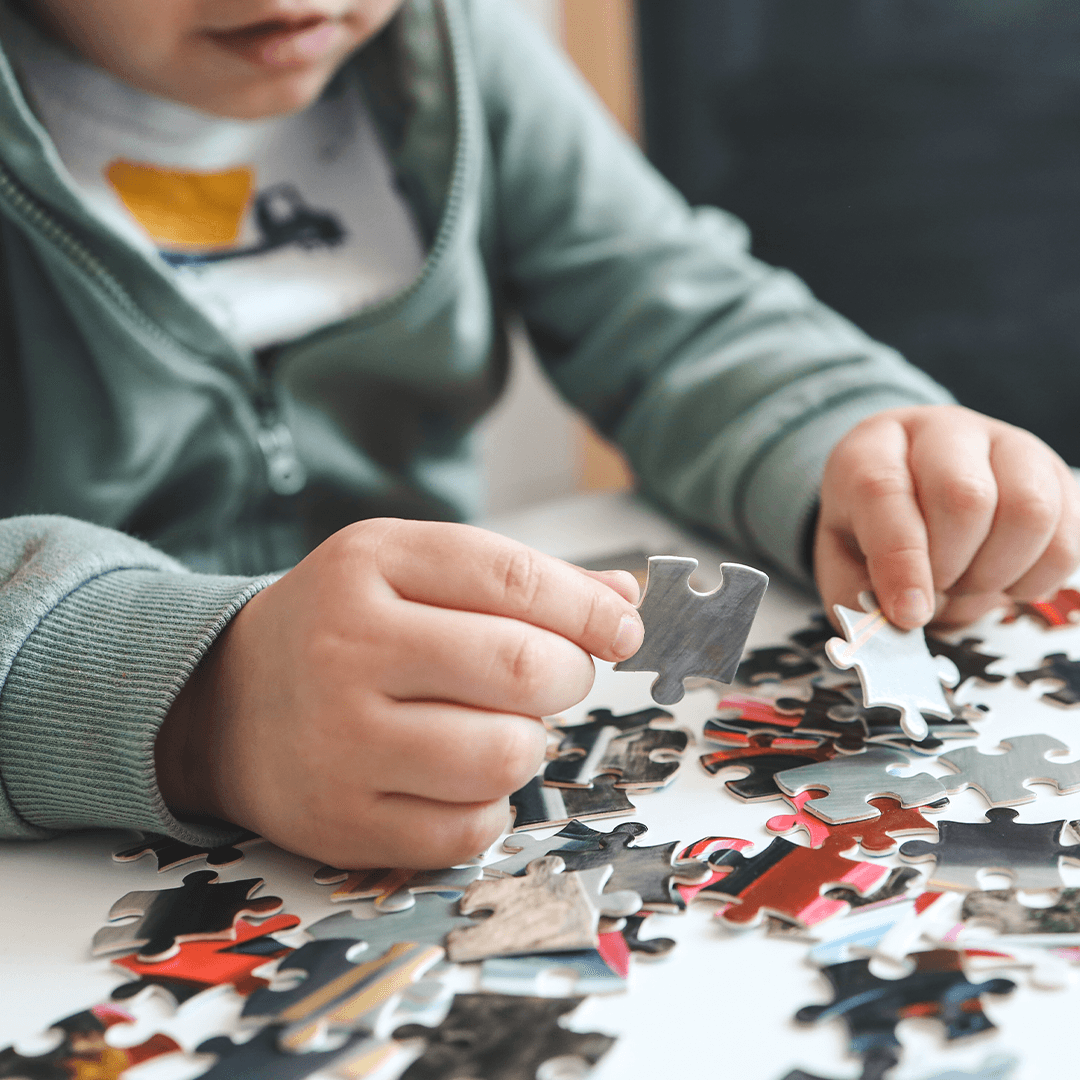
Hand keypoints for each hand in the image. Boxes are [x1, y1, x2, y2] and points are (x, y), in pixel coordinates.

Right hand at [155, 519, 642, 867]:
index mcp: (370, 565)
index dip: (589, 609)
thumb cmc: (343, 626)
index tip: (621, 629)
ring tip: (496, 726)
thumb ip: (517, 577)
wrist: (227, 702)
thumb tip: (623, 598)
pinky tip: (463, 777)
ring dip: (529, 744)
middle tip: (556, 677)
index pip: (514, 580)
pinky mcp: (341, 822)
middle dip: (570, 675)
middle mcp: (346, 648)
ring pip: (507, 755)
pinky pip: (470, 828)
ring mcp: (339, 741)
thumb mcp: (409, 569)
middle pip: (524, 669)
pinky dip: (492, 806)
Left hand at [814, 405, 1079, 629]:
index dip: (900, 561)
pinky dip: (1036, 579)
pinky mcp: (1054, 475)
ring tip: (967, 585)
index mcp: (875, 447)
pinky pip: (1068, 538)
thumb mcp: (840, 554)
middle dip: (951, 568)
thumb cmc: (873, 522)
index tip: (908, 613)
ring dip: (997, 574)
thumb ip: (854, 589)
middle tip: (936, 591)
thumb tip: (899, 617)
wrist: (914, 485)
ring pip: (1029, 512)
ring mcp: (1007, 446)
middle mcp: (944, 432)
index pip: (885, 491)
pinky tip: (1002, 581)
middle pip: (965, 497)